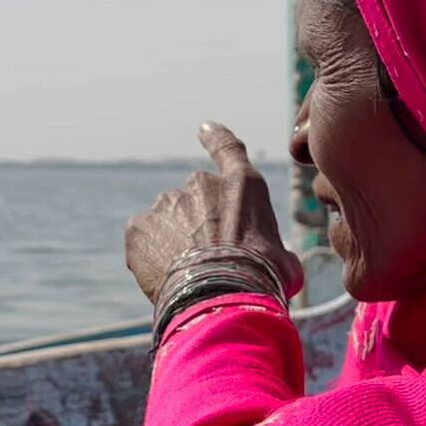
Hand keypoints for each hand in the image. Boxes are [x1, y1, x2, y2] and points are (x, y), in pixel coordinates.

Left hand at [126, 121, 303, 303]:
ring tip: (188, 275)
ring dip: (174, 241)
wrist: (221, 297)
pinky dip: (150, 256)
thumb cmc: (261, 280)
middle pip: (195, 201)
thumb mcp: (285, 264)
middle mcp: (201, 183)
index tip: (205, 128)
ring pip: (167, 222)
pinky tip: (166, 277)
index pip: (228, 148)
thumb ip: (279, 253)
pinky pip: (143, 240)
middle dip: (198, 225)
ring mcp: (167, 203)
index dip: (216, 137)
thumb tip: (284, 264)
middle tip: (207, 260)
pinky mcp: (139, 226)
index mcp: (242, 185)